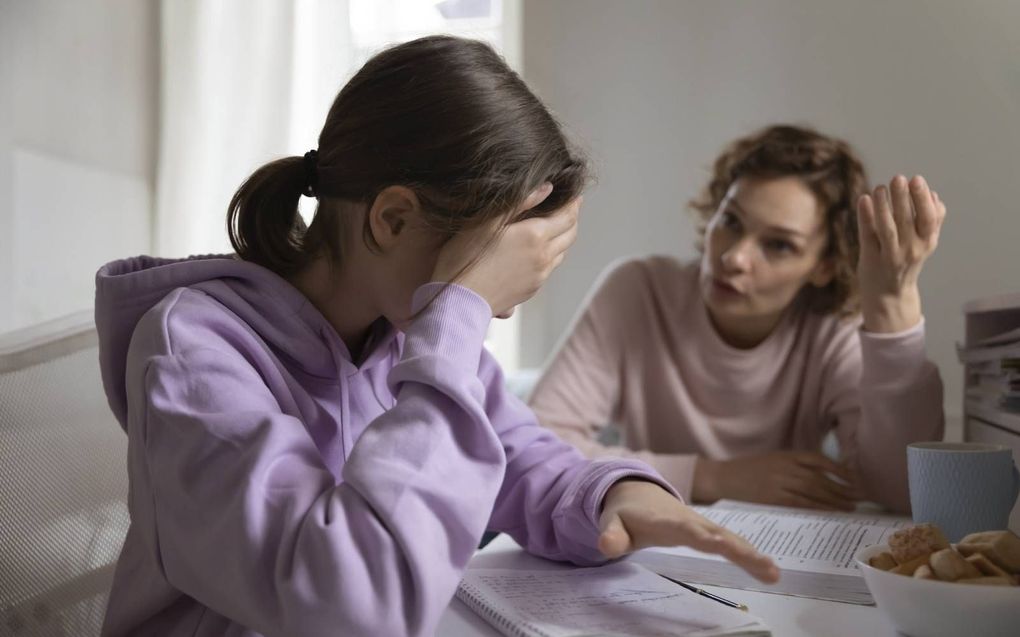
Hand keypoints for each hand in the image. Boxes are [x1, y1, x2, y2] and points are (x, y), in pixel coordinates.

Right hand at [431, 184, 580, 317]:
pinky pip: (549, 268)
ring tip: (556, 227)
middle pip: (570, 234)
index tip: (575, 195)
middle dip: (572, 218)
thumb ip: (519, 202)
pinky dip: (551, 255)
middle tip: (571, 207)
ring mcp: (539, 275)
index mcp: (535, 235)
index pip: (567, 216)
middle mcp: (543, 256)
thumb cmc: (465, 258)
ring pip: (561, 252)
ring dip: (563, 237)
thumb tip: (547, 187)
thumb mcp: (487, 221)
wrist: (460, 301)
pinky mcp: (531, 289)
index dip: (573, 204)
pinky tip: (539, 251)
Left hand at [598, 480, 778, 582]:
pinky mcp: (710, 530)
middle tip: (762, 564)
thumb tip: (606, 546)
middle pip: (716, 534)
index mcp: (665, 520)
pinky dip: (751, 554)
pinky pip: (733, 542)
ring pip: (730, 537)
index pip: (684, 529)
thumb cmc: (625, 513)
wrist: (636, 491)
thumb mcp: (611, 523)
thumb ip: (611, 535)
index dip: (700, 536)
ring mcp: (702, 524)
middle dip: (738, 548)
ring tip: (774, 572)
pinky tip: (770, 570)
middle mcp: (689, 520)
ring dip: (752, 554)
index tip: (718, 545)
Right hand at [692, 451, 861, 510]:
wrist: (724, 479)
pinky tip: (830, 512)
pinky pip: (802, 504)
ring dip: (835, 500)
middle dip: (842, 488)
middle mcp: (785, 467)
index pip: (818, 460)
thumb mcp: (773, 461)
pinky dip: (818, 508)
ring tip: (850, 507)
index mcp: (786, 455)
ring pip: (814, 492)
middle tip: (860, 497)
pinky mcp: (774, 499)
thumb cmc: (749, 471)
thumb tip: (824, 477)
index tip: (854, 477)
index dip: (839, 468)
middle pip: (820, 478)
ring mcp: (780, 483)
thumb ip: (794, 466)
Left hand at [856, 175, 946, 332]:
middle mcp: (910, 250)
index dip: (923, 199)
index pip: (928, 218)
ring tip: (880, 187)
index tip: (917, 179)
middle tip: (898, 178)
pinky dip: (865, 217)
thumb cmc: (907, 261)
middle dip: (903, 197)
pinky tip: (864, 199)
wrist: (890, 296)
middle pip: (907, 221)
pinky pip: (868, 235)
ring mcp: (889, 255)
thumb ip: (932, 221)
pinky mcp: (870, 258)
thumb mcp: (925, 243)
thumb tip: (934, 195)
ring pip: (887, 228)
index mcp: (926, 242)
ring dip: (884, 206)